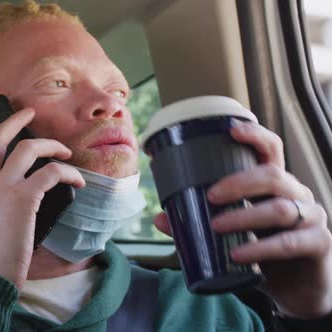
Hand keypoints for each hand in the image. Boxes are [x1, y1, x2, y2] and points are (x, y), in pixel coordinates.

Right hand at [0, 108, 84, 289]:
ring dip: (50, 145)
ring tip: (64, 151)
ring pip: (27, 148)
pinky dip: (68, 173)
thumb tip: (2, 203)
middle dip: (14, 120)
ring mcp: (0, 188)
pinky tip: (77, 181)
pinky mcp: (22, 198)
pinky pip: (51, 172)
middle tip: (27, 112)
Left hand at [154, 121, 331, 317]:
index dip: (255, 136)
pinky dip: (261, 248)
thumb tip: (161, 217)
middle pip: (273, 175)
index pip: (271, 150)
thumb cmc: (263, 249)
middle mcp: (296, 194)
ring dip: (245, 216)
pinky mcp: (318, 244)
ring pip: (280, 208)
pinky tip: (239, 254)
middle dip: (239, 182)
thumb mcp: (232, 233)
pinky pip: (290, 243)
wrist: (297, 286)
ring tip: (216, 226)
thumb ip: (199, 224)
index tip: (232, 132)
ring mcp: (311, 218)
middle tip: (210, 195)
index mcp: (275, 184)